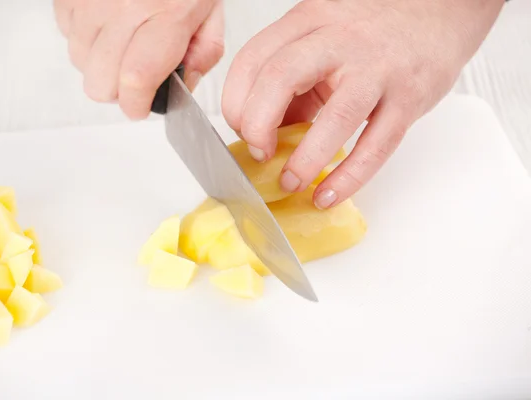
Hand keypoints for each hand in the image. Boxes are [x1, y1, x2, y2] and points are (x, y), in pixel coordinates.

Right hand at [54, 0, 223, 118]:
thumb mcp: (211, 9)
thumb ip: (203, 53)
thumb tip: (183, 87)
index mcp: (167, 15)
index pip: (137, 80)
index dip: (136, 106)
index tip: (141, 107)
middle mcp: (124, 7)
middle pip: (100, 83)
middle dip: (118, 92)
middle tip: (134, 79)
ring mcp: (92, 0)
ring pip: (79, 63)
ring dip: (100, 65)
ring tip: (123, 44)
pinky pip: (65, 34)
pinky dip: (85, 38)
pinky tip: (107, 24)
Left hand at [222, 0, 503, 208]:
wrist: (440, 8)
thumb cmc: (371, 28)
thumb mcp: (321, 37)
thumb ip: (292, 80)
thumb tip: (265, 134)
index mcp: (307, 21)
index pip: (252, 60)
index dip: (236, 102)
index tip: (240, 131)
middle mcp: (339, 40)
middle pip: (280, 78)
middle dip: (257, 126)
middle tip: (259, 154)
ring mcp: (377, 70)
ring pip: (334, 118)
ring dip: (304, 160)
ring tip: (291, 184)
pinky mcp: (409, 98)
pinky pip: (376, 146)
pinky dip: (348, 178)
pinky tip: (328, 195)